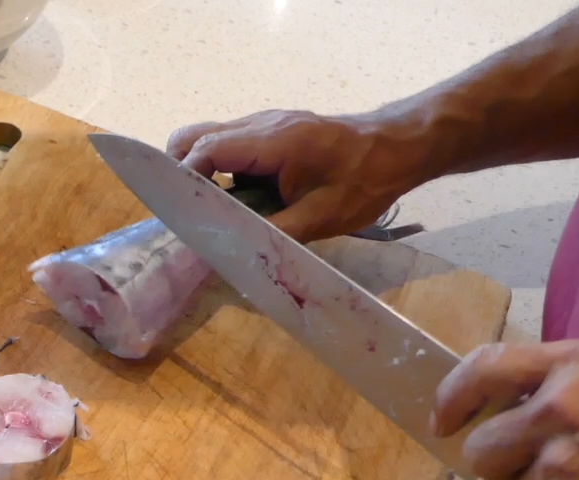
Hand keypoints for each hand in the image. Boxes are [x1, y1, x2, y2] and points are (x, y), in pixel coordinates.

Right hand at [166, 109, 427, 242]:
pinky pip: (228, 143)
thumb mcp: (320, 218)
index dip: (185, 179)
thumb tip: (234, 255)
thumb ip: (273, 235)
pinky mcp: (269, 132)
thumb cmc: (365, 181)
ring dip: (198, 170)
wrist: (399, 146)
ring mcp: (264, 124)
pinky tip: (234, 200)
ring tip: (207, 209)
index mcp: (272, 142)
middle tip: (187, 210)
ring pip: (207, 136)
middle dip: (179, 170)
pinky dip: (217, 169)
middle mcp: (260, 125)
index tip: (180, 214)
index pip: (207, 149)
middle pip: (194, 136)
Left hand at [431, 340, 578, 479]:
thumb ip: (562, 383)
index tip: (443, 420)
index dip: (453, 397)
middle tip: (544, 463)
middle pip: (481, 451)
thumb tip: (499, 412)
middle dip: (502, 463)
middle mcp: (561, 414)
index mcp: (574, 367)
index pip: (484, 369)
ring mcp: (566, 472)